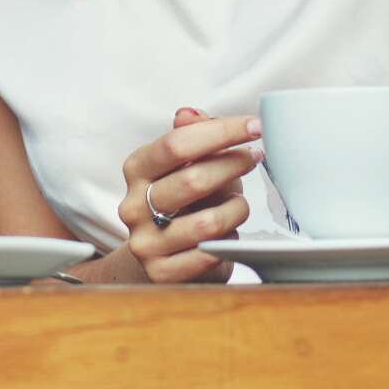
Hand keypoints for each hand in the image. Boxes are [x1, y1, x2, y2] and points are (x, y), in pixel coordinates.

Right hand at [117, 107, 260, 282]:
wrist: (164, 254)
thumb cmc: (186, 200)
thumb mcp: (188, 163)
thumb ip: (192, 135)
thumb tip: (189, 114)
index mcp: (137, 169)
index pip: (177, 144)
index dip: (221, 132)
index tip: (254, 127)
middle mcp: (133, 205)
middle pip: (192, 179)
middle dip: (233, 165)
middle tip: (256, 158)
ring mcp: (145, 242)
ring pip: (207, 223)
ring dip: (236, 209)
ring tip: (239, 205)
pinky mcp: (161, 273)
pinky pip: (208, 255)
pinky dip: (228, 242)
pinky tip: (229, 235)